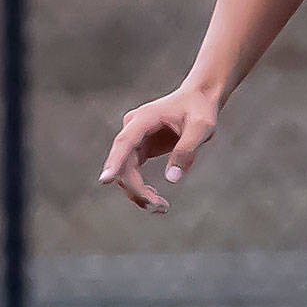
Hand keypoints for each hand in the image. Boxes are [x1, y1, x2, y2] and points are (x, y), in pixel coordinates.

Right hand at [98, 87, 218, 213]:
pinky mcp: (140, 148)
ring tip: (161, 207)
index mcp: (144, 119)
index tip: (105, 180)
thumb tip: (172, 178)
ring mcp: (135, 139)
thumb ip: (187, 151)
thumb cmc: (200, 108)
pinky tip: (157, 200)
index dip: (115, 162)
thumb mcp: (201, 127)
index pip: (125, 142)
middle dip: (136, 188)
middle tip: (159, 207)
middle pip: (123, 163)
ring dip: (138, 192)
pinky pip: (132, 171)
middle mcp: (133, 128)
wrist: (199, 98)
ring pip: (125, 171)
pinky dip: (141, 187)